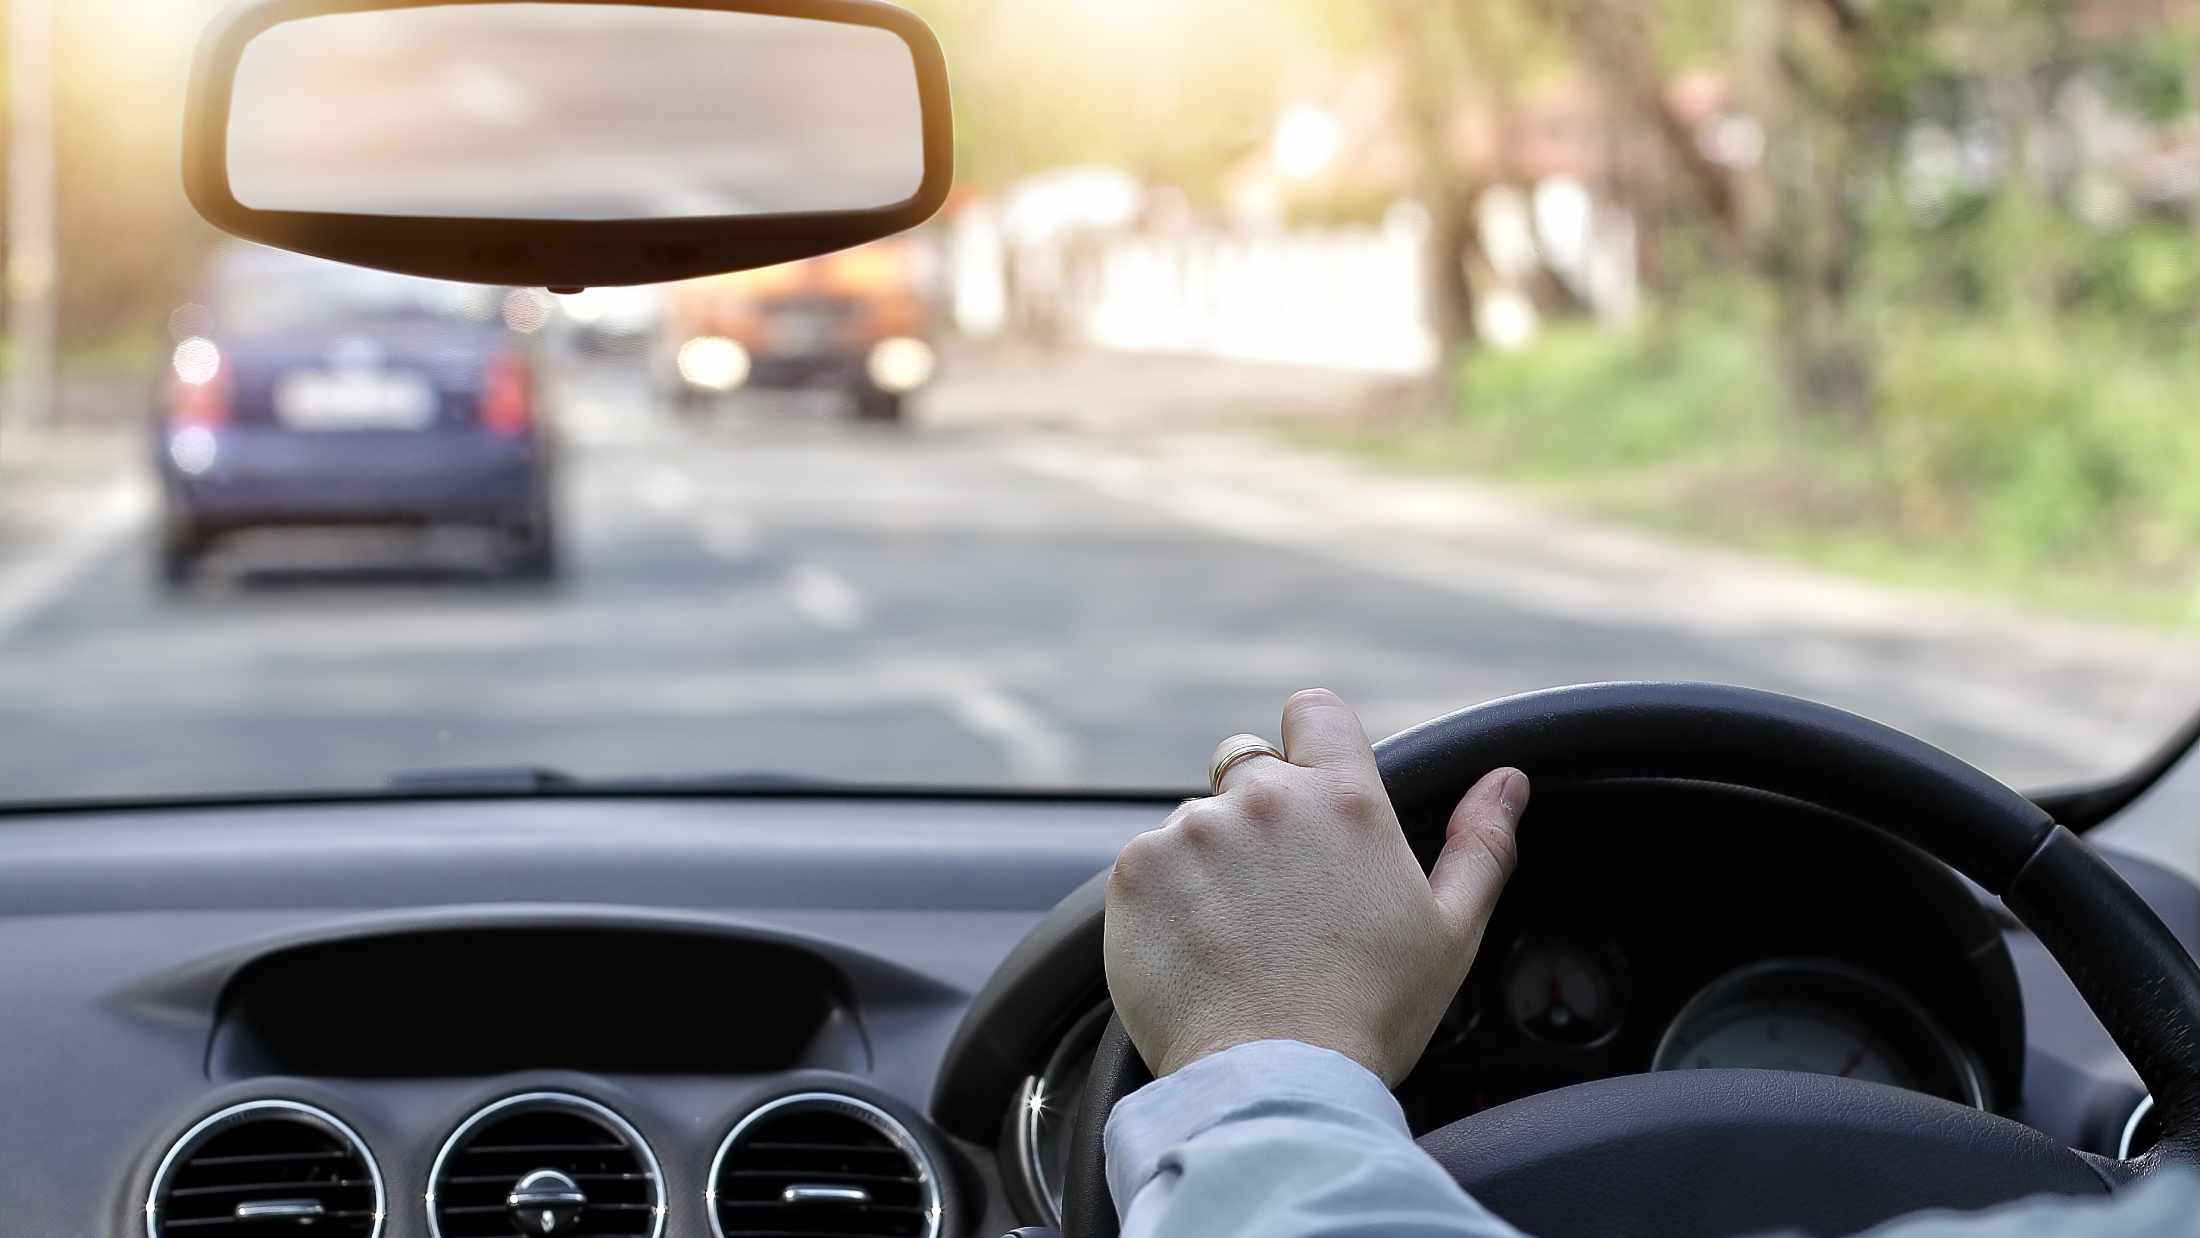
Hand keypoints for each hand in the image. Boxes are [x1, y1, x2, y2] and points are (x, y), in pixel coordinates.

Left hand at [1104, 688, 1527, 1084]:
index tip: (1312, 787)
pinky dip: (1165, 898)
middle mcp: (1263, 798)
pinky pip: (1148, 864)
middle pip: (1248, 765)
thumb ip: (1481, 843)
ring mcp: (1193, 831)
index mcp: (1344, 799)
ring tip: (1237, 938)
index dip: (1310, 741)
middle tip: (1278, 895)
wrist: (1274, 1083)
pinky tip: (1197, 951)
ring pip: (1197, 821)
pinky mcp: (1137, 871)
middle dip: (1260, 813)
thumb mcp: (1451, 931)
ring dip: (1210, 860)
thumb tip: (1507, 781)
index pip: (1315, 710)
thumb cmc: (1371, 1014)